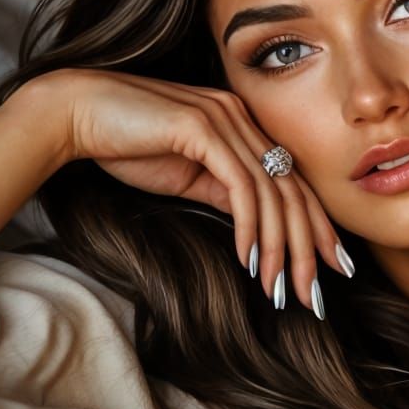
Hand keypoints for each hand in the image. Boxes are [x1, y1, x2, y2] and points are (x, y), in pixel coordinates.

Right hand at [46, 68, 352, 307]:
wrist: (75, 114)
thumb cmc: (125, 145)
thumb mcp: (186, 175)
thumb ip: (223, 191)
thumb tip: (255, 226)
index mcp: (242, 125)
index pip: (293, 182)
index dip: (317, 227)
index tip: (332, 267)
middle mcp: (242, 117)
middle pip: (293, 190)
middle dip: (310, 247)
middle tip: (314, 294)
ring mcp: (225, 118)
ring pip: (272, 193)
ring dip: (280, 248)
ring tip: (279, 288)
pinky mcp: (204, 128)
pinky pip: (241, 186)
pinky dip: (250, 227)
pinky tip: (251, 260)